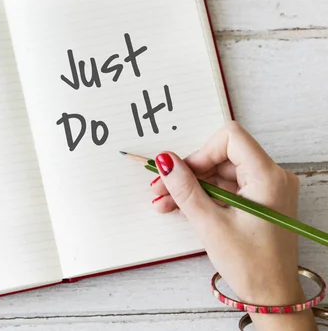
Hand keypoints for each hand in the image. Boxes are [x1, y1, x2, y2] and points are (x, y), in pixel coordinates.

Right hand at [150, 121, 316, 330]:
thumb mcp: (210, 224)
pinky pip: (227, 188)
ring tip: (167, 202)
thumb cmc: (252, 265)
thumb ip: (186, 189)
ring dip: (192, 186)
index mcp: (267, 177)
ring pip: (221, 173)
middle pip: (222, 156)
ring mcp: (266, 189)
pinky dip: (205, 196)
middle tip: (162, 187)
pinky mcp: (259, 201)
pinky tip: (182, 207)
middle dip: (190, 172)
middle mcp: (271, 177)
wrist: (272, 296)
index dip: (201, 152)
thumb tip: (166, 161)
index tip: (181, 172)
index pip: (230, 138)